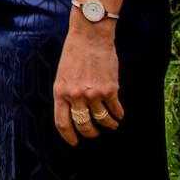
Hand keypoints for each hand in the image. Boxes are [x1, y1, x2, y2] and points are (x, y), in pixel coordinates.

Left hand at [52, 25, 122, 145]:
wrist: (90, 36)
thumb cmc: (74, 53)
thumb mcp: (62, 75)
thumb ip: (66, 93)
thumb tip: (73, 112)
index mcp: (60, 92)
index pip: (62, 123)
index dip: (69, 136)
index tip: (74, 142)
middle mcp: (76, 95)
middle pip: (83, 125)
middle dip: (90, 133)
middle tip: (94, 134)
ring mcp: (94, 94)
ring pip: (102, 120)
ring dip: (108, 125)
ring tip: (111, 124)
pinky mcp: (110, 89)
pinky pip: (116, 110)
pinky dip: (118, 115)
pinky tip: (119, 114)